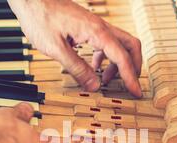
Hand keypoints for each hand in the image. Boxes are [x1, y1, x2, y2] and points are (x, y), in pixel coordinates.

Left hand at [8, 0, 142, 96]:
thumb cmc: (40, 17)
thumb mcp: (56, 49)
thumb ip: (77, 68)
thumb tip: (94, 85)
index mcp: (96, 31)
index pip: (122, 57)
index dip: (130, 77)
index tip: (136, 91)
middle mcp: (100, 27)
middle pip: (130, 46)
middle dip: (134, 67)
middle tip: (130, 84)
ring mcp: (95, 26)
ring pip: (119, 44)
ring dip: (119, 63)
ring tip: (108, 80)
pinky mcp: (88, 27)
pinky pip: (105, 43)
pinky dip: (105, 57)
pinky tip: (95, 66)